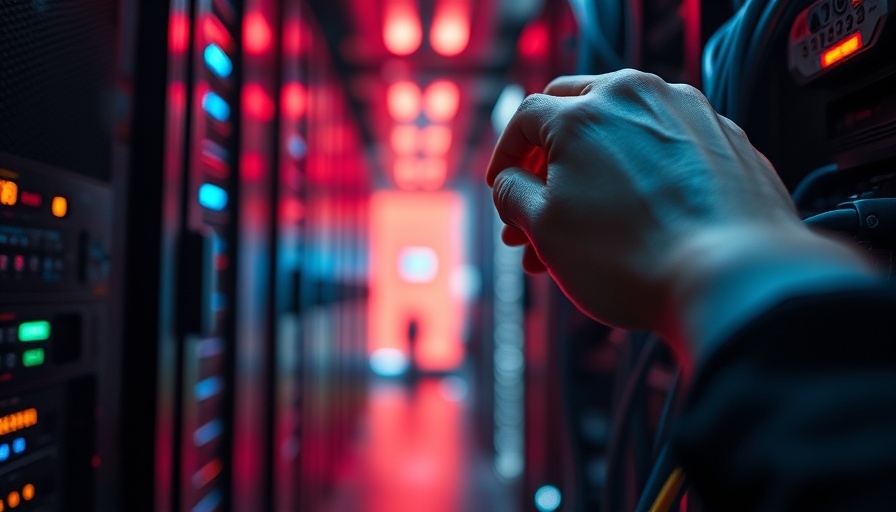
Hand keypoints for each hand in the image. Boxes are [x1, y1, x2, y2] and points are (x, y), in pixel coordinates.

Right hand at [487, 70, 874, 358]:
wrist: (733, 278)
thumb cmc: (632, 258)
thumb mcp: (545, 229)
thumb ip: (512, 194)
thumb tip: (510, 182)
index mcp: (586, 110)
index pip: (525, 118)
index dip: (504, 157)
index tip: (503, 188)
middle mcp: (638, 97)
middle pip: (574, 112)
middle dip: (547, 161)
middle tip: (538, 205)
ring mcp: (688, 114)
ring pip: (621, 133)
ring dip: (592, 173)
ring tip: (581, 233)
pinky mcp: (725, 139)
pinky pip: (666, 148)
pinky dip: (640, 175)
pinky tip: (635, 219)